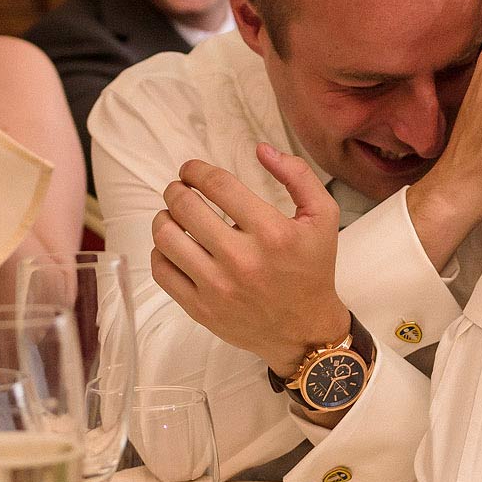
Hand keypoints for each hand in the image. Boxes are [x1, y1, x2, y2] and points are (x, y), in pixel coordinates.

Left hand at [150, 145, 349, 377]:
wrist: (305, 331)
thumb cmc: (312, 270)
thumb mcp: (322, 217)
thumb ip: (297, 175)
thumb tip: (261, 149)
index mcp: (272, 233)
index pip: (216, 185)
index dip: (195, 170)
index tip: (190, 170)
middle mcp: (242, 260)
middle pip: (185, 207)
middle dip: (176, 189)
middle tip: (179, 189)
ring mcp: (218, 287)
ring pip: (166, 238)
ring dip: (163, 217)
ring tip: (172, 215)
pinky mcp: (201, 309)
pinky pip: (162, 271)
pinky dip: (160, 252)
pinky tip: (174, 245)